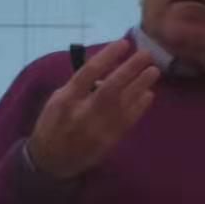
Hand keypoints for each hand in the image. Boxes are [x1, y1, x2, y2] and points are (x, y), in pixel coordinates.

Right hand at [25, 41, 160, 179]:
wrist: (51, 161)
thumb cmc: (53, 124)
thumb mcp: (57, 101)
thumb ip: (78, 87)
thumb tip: (105, 71)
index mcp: (66, 99)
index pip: (89, 72)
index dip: (108, 56)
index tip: (123, 43)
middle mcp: (82, 113)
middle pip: (110, 87)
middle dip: (130, 69)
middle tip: (146, 54)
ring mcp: (97, 129)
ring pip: (123, 104)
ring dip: (140, 86)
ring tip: (153, 71)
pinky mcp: (108, 142)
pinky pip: (127, 121)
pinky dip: (139, 106)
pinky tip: (148, 94)